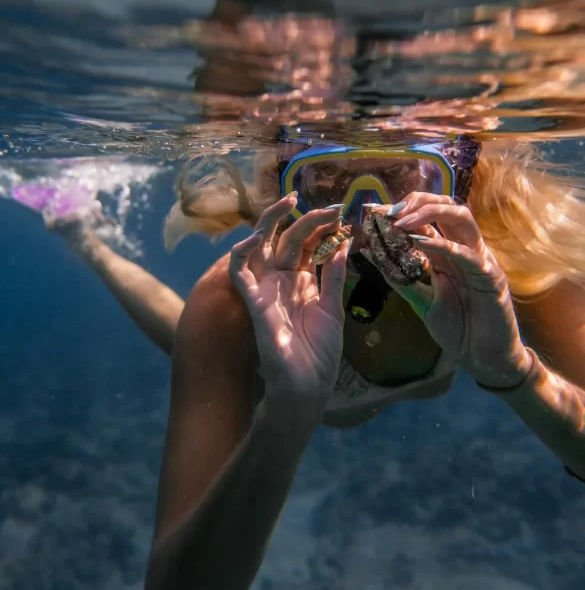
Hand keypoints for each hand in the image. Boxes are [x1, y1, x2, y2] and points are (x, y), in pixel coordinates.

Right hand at [229, 195, 349, 399]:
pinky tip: (257, 236)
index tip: (341, 215)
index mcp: (302, 282)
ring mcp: (266, 288)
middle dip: (307, 220)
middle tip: (329, 208)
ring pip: (260, 245)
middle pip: (288, 239)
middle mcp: (282, 281)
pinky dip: (242, 251)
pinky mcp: (253, 301)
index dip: (321, 227)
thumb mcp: (333, 309)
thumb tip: (343, 243)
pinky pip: (239, 271)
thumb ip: (333, 276)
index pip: (307, 244)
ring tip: (289, 203)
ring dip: (270, 221)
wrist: (307, 385)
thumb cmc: (320, 353)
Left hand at [361, 194, 532, 387]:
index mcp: (447, 252)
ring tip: (402, 221)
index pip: (424, 220)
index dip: (399, 210)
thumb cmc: (457, 328)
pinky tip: (421, 243)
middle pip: (445, 207)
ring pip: (461, 218)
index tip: (371, 209)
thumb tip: (371, 254)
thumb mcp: (421, 301)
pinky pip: (470, 255)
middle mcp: (464, 248)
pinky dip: (445, 246)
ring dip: (430, 213)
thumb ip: (399, 278)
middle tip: (387, 211)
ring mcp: (480, 259)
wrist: (483, 357)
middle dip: (416, 202)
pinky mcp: (492, 276)